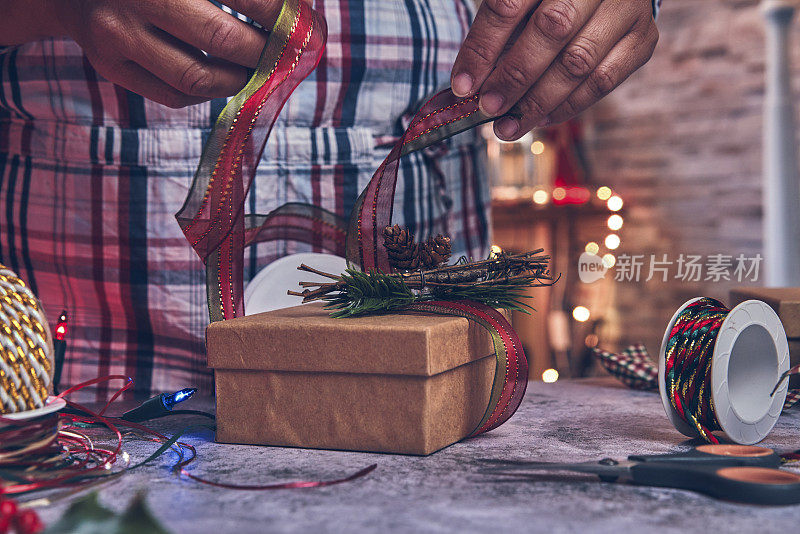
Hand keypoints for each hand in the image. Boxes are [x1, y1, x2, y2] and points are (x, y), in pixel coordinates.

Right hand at [48, 0, 286, 107]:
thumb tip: (291, 15)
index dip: (277, 15)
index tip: (302, 24)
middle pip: (222, 38)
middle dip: (265, 51)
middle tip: (284, 52)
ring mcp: (115, 36)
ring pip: (197, 78)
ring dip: (239, 79)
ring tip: (255, 68)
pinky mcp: (109, 68)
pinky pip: (175, 96)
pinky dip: (209, 92)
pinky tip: (222, 76)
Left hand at [451, 0, 658, 139]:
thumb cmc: (545, 3)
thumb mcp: (519, 7)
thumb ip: (494, 37)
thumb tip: (466, 87)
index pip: (509, 5)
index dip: (483, 48)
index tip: (463, 86)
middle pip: (550, 30)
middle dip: (513, 76)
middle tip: (488, 107)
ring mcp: (626, 7)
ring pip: (579, 61)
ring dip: (538, 101)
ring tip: (508, 126)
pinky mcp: (643, 38)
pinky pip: (603, 81)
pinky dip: (568, 106)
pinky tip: (541, 118)